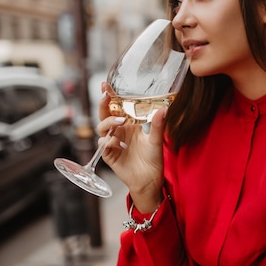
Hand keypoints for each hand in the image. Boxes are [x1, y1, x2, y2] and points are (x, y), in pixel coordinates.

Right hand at [96, 85, 164, 210]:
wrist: (150, 181)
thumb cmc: (153, 160)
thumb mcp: (157, 140)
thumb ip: (158, 125)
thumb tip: (164, 108)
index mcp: (129, 125)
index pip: (117, 107)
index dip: (110, 96)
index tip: (106, 85)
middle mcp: (119, 132)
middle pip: (105, 115)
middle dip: (103, 104)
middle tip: (106, 96)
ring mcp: (113, 143)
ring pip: (102, 128)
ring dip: (108, 122)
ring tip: (120, 122)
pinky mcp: (109, 156)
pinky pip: (103, 145)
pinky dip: (107, 141)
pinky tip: (115, 141)